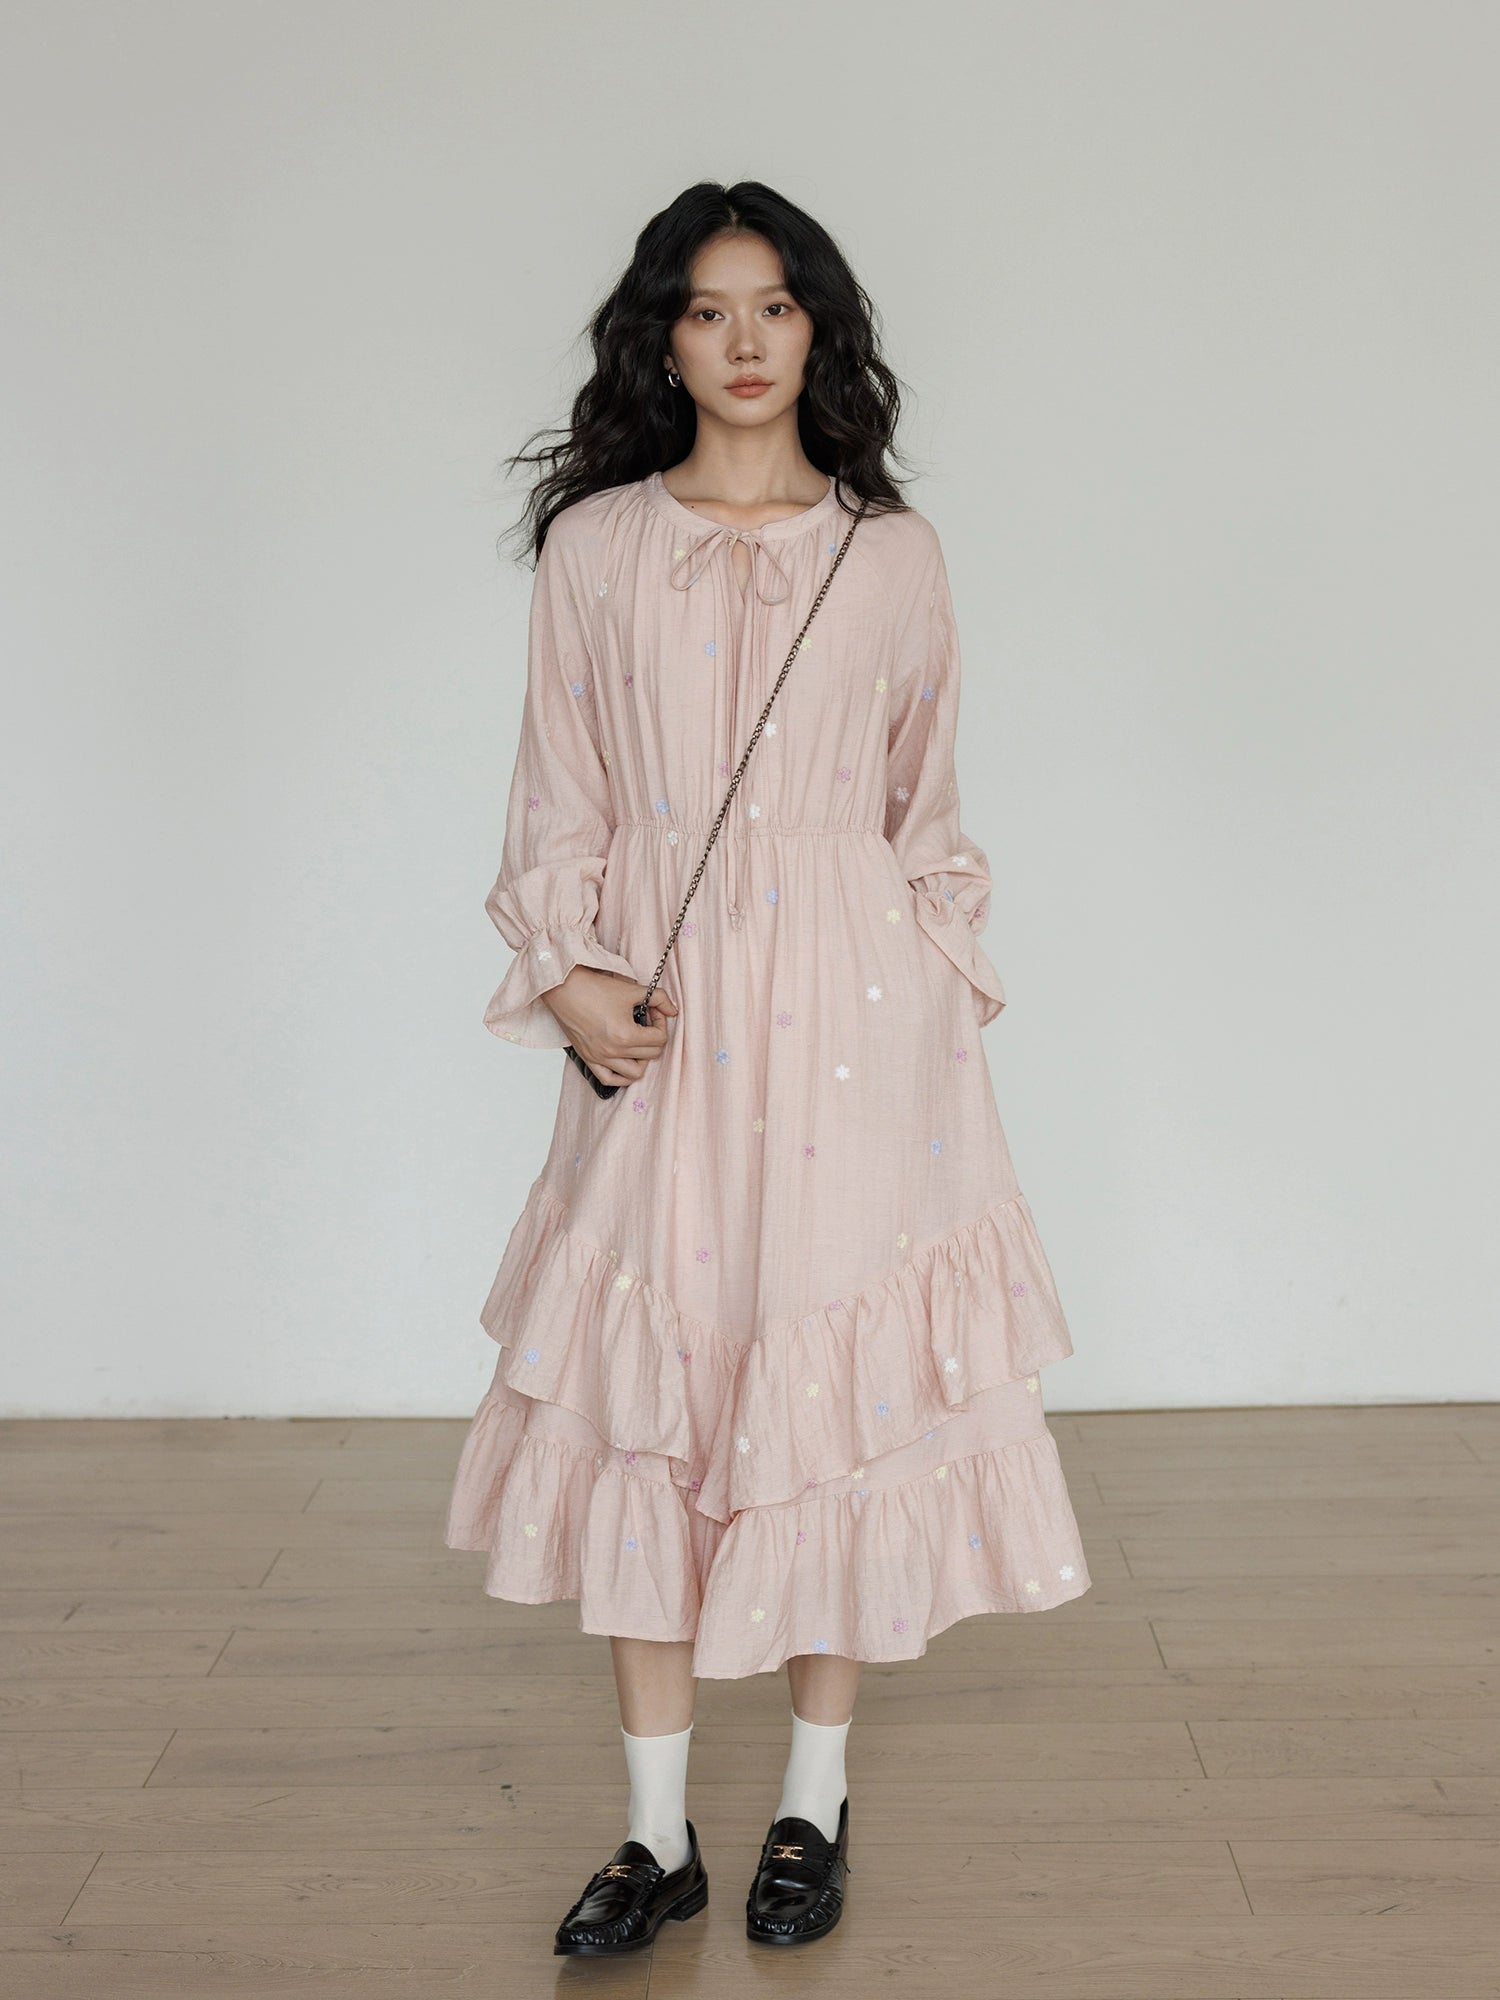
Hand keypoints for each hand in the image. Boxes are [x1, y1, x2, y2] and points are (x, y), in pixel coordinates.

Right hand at [542, 967, 678, 1087]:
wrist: (563, 987)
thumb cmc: (593, 987)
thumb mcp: (631, 990)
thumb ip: (658, 998)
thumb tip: (673, 1010)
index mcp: (625, 1035)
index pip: (659, 1039)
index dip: (661, 1022)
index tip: (653, 1010)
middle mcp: (612, 1051)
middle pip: (651, 1055)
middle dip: (654, 1037)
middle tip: (647, 1021)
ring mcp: (599, 1058)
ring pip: (634, 1073)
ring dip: (642, 1059)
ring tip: (638, 1042)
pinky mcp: (588, 1058)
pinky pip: (609, 1079)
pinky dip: (621, 1076)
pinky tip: (625, 1062)